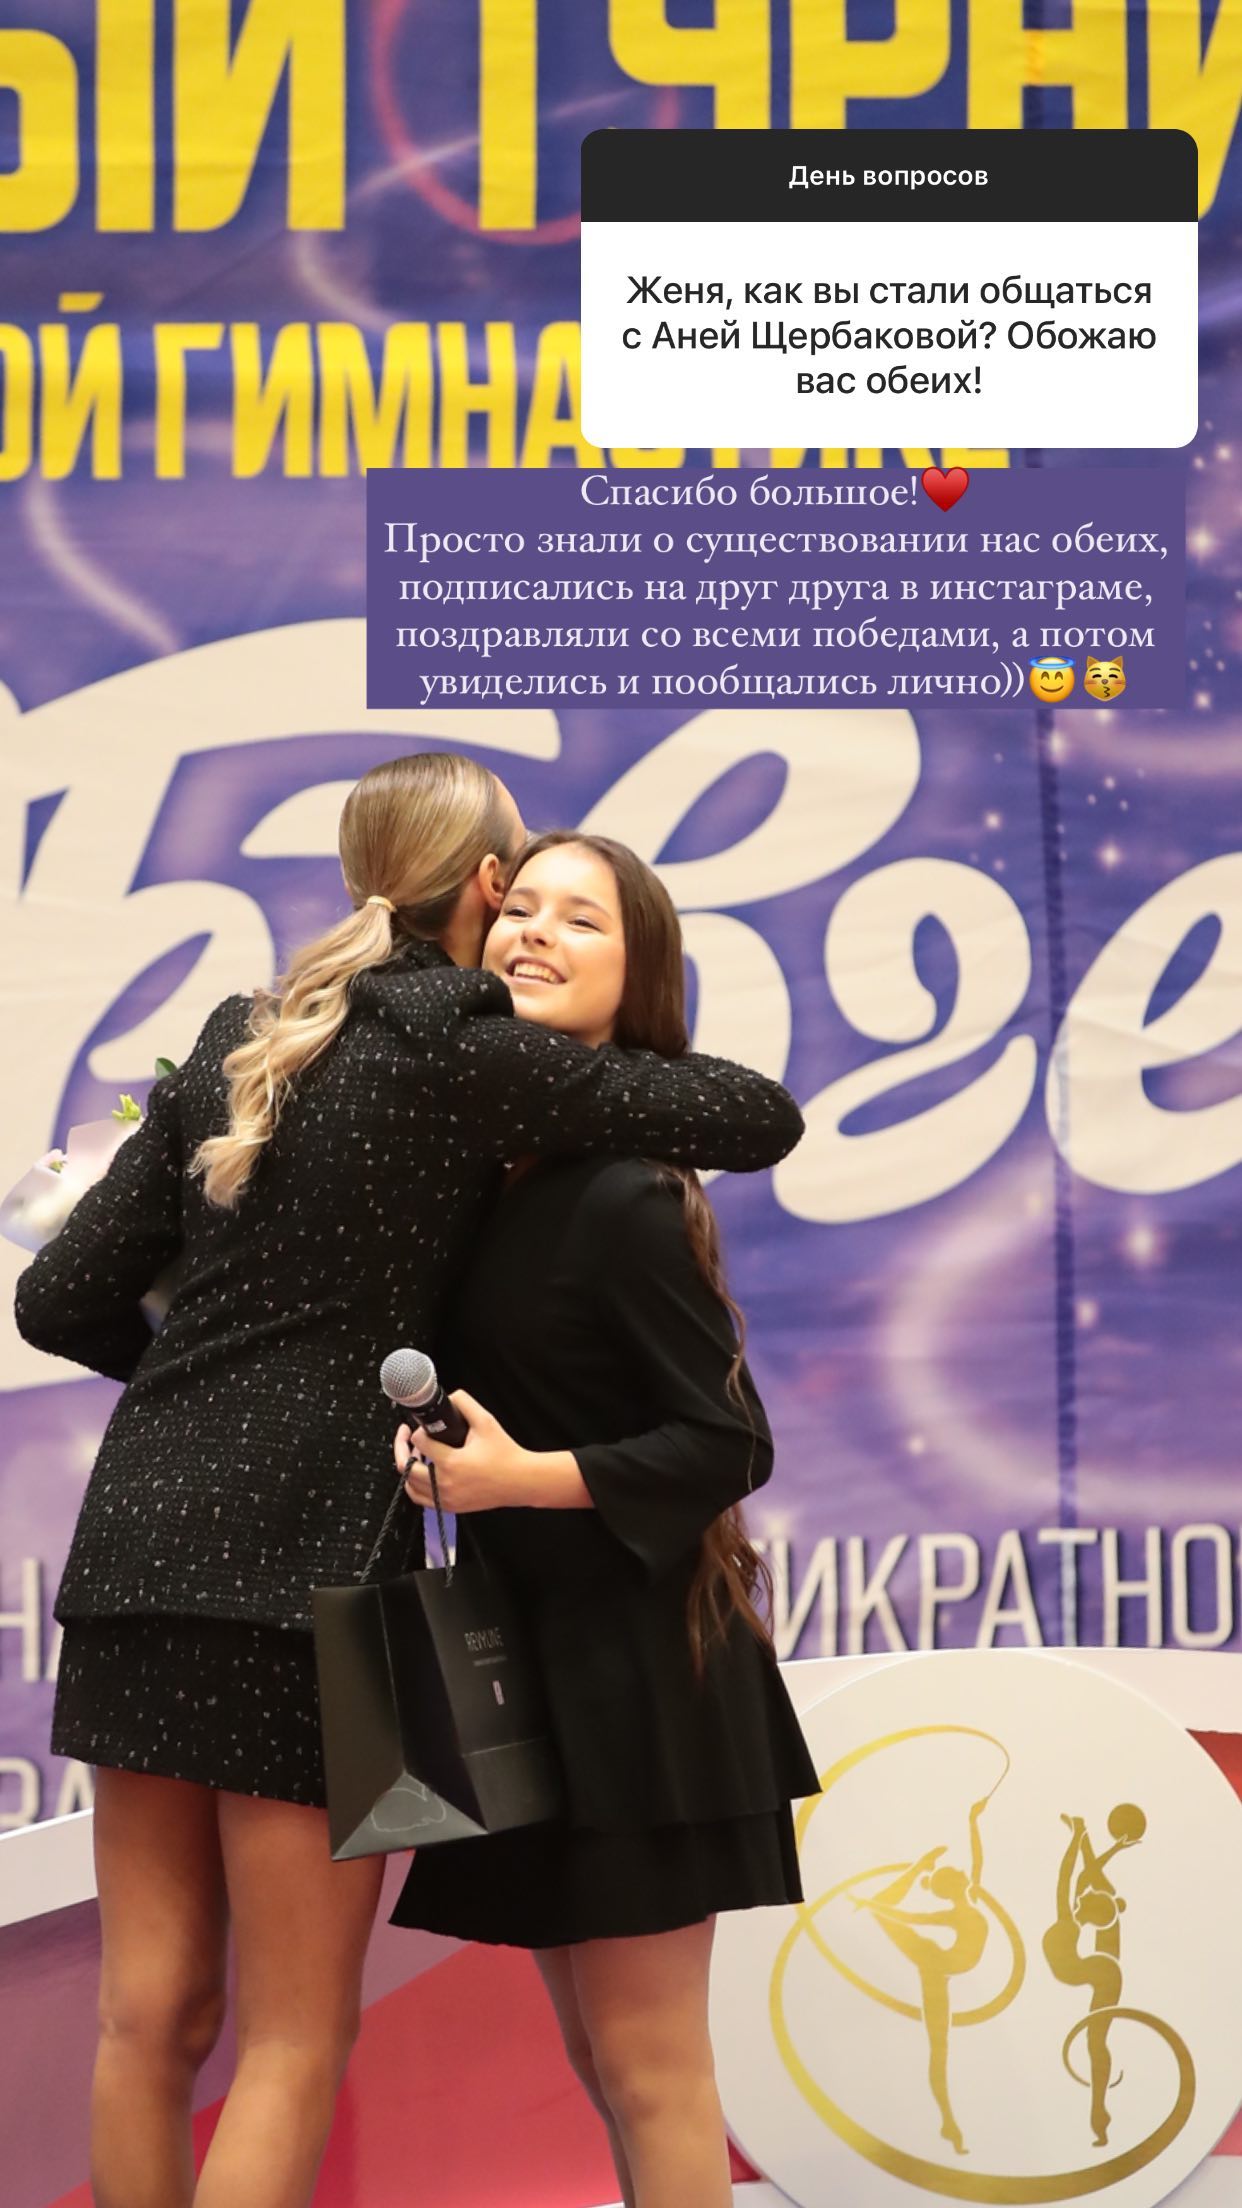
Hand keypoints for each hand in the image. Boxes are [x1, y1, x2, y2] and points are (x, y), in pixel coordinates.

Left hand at [397, 1390, 531, 1513]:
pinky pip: (421, 1499)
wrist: (520, 1481)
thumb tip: (450, 1396)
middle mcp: (445, 1484)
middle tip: (405, 1435)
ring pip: (409, 1485)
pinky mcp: (450, 1507)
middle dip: (401, 1447)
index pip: (419, 1443)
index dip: (417, 1431)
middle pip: (405, 1467)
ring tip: (414, 1454)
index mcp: (452, 1463)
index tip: (422, 1426)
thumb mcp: (486, 1422)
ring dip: (407, 1468)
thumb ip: (465, 1404)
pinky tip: (423, 1472)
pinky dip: (415, 1485)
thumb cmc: (505, 1454)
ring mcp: (446, 1498)